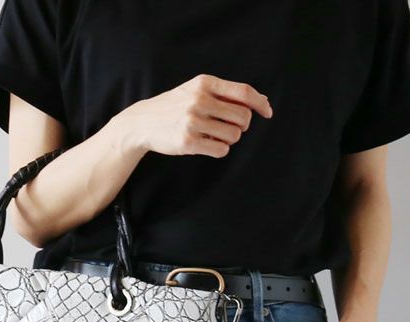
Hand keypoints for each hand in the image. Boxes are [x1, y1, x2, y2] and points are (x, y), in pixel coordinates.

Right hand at [116, 73, 273, 158]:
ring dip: (230, 139)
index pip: (243, 92)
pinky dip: (220, 149)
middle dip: (241, 125)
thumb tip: (260, 101)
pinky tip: (208, 145)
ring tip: (216, 136)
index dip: (260, 103)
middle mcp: (199, 100)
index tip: (267, 112)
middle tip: (231, 127)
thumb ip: (224, 93)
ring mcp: (192, 122)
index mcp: (204, 84)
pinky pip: (221, 150)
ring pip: (234, 135)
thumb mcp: (195, 90)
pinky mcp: (187, 142)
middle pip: (242, 116)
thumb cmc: (173, 107)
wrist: (142, 123)